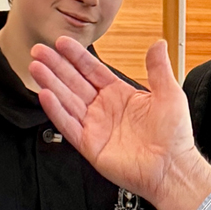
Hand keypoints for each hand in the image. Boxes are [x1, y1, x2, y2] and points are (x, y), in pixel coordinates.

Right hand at [25, 35, 210, 209]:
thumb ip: (158, 68)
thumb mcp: (169, 94)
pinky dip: (56, 111)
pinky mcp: (89, 145)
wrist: (172, 167)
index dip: (76, 56)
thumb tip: (158, 44)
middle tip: (39, 51)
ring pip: (66, 100)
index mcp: (119, 94)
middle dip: (55, 66)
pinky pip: (68, 125)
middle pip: (73, 82)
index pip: (92, 70)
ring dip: (50, 84)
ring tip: (36, 68)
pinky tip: (45, 95)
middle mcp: (103, 109)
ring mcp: (94, 126)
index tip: (62, 42)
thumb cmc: (174, 135)